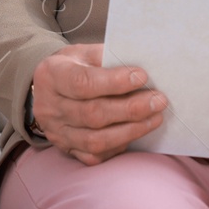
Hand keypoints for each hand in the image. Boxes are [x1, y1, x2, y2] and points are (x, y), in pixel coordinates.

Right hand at [30, 44, 164, 165]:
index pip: (82, 83)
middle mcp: (49, 107)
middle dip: (131, 109)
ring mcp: (57, 133)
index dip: (114, 82)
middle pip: (92, 114)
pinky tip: (136, 132)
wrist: (49, 89)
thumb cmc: (74, 66)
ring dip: (131, 130)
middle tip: (158, 100)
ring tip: (156, 117)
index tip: (142, 76)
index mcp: (51, 76)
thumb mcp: (84, 52)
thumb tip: (140, 67)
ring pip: (95, 140)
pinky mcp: (67, 149)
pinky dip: (119, 145)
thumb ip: (107, 58)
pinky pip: (95, 155)